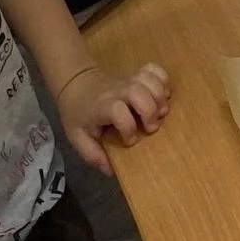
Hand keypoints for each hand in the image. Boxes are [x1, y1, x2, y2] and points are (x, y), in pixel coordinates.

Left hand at [54, 63, 170, 170]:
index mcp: (101, 107)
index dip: (128, 128)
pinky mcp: (136, 74)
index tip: (130, 141)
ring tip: (161, 112)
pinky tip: (163, 94)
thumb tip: (111, 171)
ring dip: (160, 97)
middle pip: (138, 93)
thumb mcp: (77, 137)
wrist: (76, 85)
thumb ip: (92, 154)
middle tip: (151, 127)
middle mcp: (117, 91)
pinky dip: (163, 80)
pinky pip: (154, 69)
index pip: (117, 111)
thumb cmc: (79, 114)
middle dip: (150, 111)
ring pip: (149, 80)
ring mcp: (128, 79)